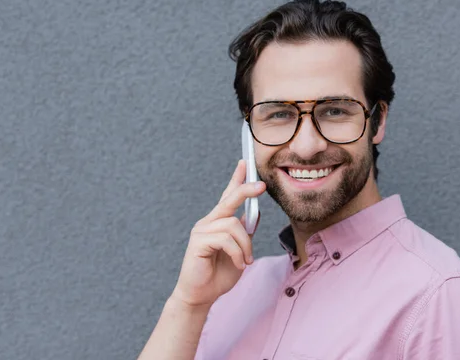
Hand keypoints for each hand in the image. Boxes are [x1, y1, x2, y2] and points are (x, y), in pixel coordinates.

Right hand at [171, 160, 265, 308]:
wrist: (201, 296)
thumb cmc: (218, 275)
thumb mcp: (239, 251)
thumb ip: (244, 234)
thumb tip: (253, 215)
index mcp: (217, 223)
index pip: (227, 196)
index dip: (236, 179)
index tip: (244, 163)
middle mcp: (208, 223)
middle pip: (228, 200)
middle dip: (245, 190)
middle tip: (261, 186)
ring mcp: (201, 231)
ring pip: (233, 225)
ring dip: (245, 245)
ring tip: (246, 260)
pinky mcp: (198, 242)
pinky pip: (226, 239)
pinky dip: (238, 253)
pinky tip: (239, 264)